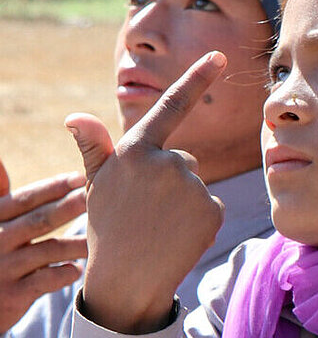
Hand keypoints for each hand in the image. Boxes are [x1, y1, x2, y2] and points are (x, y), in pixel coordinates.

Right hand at [0, 159, 86, 334]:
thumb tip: (1, 163)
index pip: (26, 200)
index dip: (54, 187)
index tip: (81, 178)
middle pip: (40, 221)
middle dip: (70, 207)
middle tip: (100, 198)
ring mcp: (5, 267)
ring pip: (49, 251)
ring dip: (77, 243)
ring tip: (99, 238)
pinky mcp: (13, 294)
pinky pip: (45, 281)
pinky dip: (64, 274)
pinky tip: (78, 270)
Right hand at [67, 52, 226, 333]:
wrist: (127, 280)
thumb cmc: (109, 229)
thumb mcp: (97, 185)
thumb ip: (95, 148)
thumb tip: (76, 116)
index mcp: (136, 150)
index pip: (171, 106)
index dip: (197, 78)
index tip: (220, 57)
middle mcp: (167, 162)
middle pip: (184, 161)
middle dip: (172, 181)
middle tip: (148, 212)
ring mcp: (192, 186)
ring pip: (197, 185)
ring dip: (186, 203)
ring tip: (162, 226)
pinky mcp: (211, 209)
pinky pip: (211, 207)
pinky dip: (200, 222)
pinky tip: (179, 236)